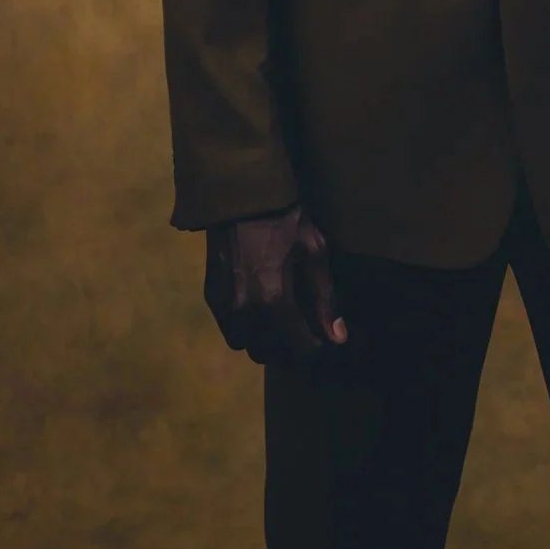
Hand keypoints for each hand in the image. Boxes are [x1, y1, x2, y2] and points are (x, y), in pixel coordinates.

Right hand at [203, 202, 347, 365]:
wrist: (242, 195)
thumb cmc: (285, 219)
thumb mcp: (314, 251)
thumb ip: (325, 298)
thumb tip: (338, 338)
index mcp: (274, 300)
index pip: (299, 349)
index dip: (315, 347)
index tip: (323, 337)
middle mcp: (246, 310)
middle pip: (271, 353)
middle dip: (290, 346)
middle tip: (302, 327)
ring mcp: (224, 306)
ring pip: (248, 347)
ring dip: (265, 341)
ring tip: (280, 320)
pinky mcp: (211, 297)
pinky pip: (230, 332)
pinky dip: (246, 329)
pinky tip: (259, 309)